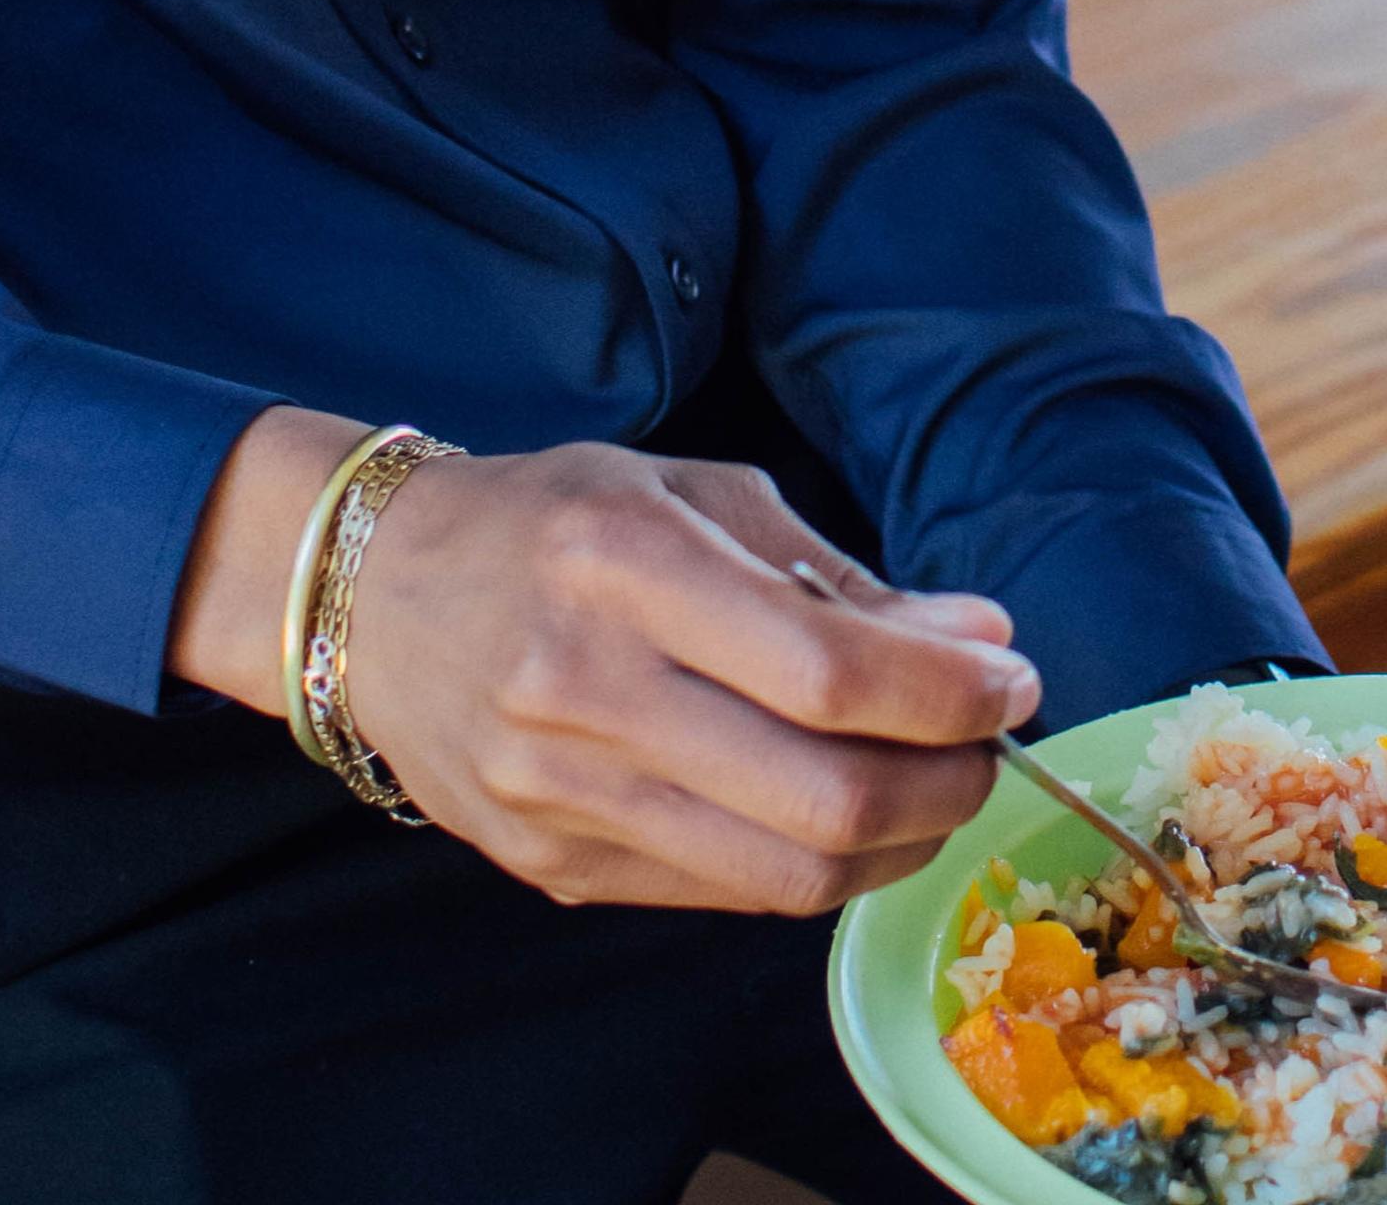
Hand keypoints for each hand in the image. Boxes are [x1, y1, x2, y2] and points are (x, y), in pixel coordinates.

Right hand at [171, 409, 1035, 911]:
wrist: (375, 597)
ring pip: (783, 870)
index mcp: (626, 565)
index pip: (829, 669)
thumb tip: (977, 637)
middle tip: (989, 744)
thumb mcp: (694, 494)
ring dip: (898, 840)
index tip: (1012, 677)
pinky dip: (813, 862)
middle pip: (820, 792)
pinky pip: (723, 892)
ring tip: (937, 784)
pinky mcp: (553, 867)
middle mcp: (585, 690)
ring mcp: (561, 796)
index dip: (948, 691)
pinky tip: (846, 813)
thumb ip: (836, 577)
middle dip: (945, 781)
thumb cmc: (552, 519)